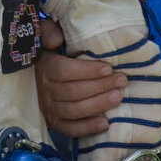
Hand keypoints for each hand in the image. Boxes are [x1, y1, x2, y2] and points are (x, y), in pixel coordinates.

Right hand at [34, 18, 124, 136]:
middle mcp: (45, 90)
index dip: (86, 71)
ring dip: (98, 105)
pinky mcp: (55, 123)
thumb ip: (49, 32)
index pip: (63, 71)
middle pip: (72, 92)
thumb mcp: (47, 37)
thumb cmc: (53, 54)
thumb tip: (55, 39)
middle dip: (100, 86)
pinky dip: (87, 128)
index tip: (108, 68)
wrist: (39, 77)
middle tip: (121, 81)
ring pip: (73, 110)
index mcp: (45, 67)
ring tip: (118, 97)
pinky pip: (70, 129)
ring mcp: (49, 109)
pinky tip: (105, 123)